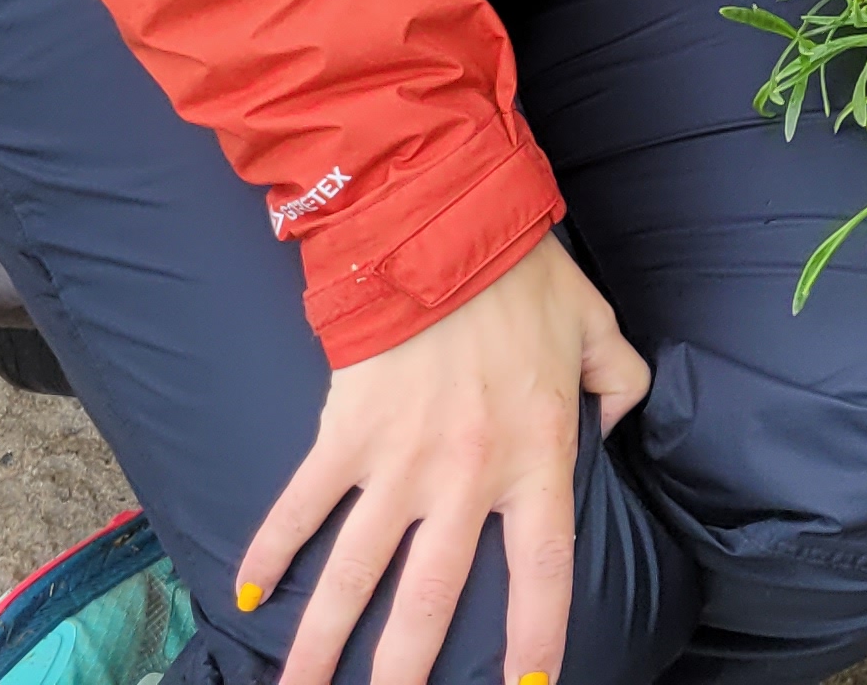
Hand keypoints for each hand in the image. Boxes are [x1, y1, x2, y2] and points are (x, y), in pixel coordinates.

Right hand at [232, 235, 648, 684]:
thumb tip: (613, 431)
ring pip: (356, 575)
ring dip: (323, 644)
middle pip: (431, 600)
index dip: (536, 637)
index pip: (544, 569)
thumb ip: (620, 387)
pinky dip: (270, 553)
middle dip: (405, 673)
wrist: (447, 226)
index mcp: (538, 454)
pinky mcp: (343, 433)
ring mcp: (398, 460)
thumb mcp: (600, 331)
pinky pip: (301, 505)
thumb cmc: (528, 279)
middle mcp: (466, 475)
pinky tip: (246, 600)